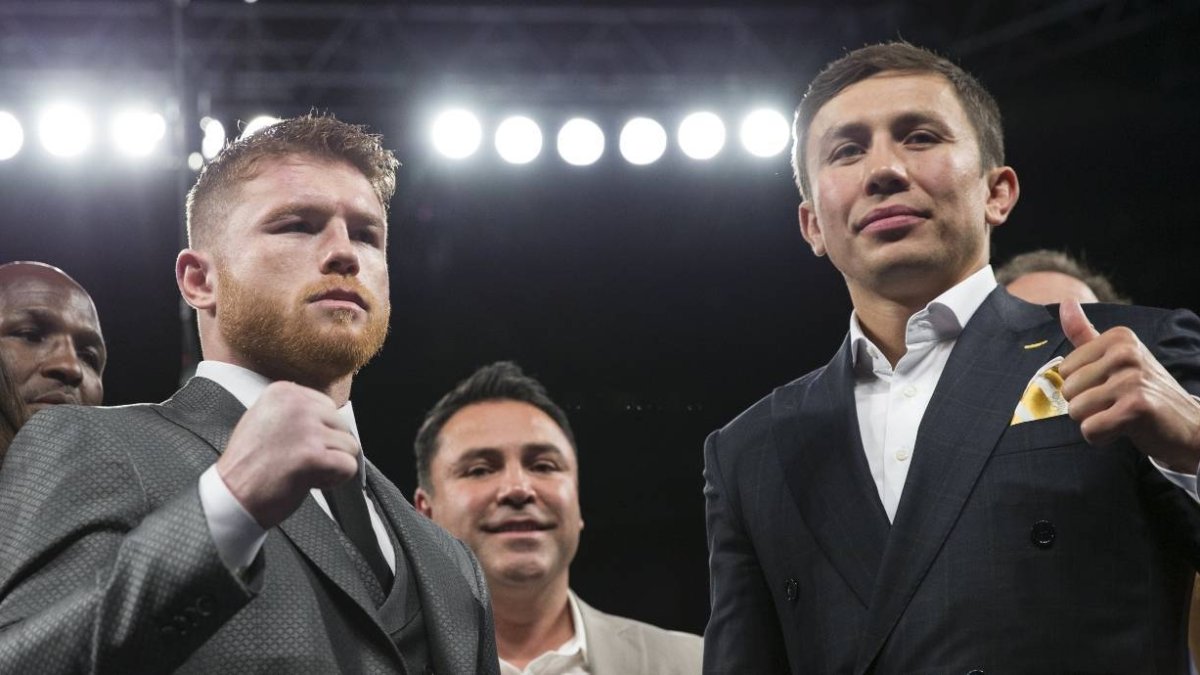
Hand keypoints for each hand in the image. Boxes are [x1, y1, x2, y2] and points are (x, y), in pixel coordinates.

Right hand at [216, 381, 359, 527]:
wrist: (231, 497)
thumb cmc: (248, 465)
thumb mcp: (264, 418)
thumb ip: (294, 410)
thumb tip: (328, 414)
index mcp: (283, 392)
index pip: (327, 406)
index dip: (318, 431)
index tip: (295, 445)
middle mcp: (296, 405)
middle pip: (341, 425)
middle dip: (327, 448)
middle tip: (298, 462)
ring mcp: (306, 430)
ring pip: (349, 446)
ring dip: (331, 464)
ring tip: (302, 472)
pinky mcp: (314, 456)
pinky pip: (349, 466)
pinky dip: (335, 480)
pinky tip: (309, 482)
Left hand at [1058, 300, 1199, 472]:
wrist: (1190, 426)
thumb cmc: (1144, 391)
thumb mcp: (1116, 357)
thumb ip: (1085, 333)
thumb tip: (1066, 302)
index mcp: (1119, 338)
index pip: (1063, 369)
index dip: (1082, 386)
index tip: (1111, 386)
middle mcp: (1125, 353)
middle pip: (1067, 390)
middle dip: (1086, 405)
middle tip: (1117, 404)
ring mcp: (1132, 379)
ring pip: (1075, 411)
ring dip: (1094, 421)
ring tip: (1120, 415)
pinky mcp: (1136, 407)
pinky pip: (1090, 429)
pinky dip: (1102, 437)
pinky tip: (1125, 429)